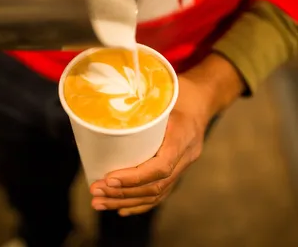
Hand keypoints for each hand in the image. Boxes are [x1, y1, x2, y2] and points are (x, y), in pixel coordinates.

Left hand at [90, 76, 208, 215]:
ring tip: (100, 203)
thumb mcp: (164, 92)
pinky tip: (123, 208)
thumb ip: (141, 104)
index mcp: (183, 135)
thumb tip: (103, 113)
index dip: (134, 177)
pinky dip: (142, 202)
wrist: (203, 98)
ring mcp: (185, 164)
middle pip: (156, 185)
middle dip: (123, 193)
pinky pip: (163, 191)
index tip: (108, 179)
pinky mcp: (180, 167)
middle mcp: (187, 154)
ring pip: (158, 192)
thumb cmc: (181, 91)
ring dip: (127, 201)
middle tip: (95, 193)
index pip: (161, 166)